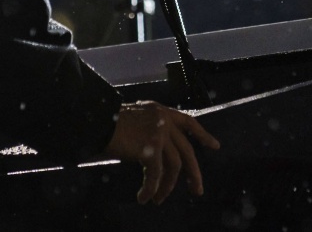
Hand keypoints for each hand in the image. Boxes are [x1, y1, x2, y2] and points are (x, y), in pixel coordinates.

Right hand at [103, 100, 220, 204]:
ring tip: (159, 199)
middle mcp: (164, 121)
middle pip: (186, 151)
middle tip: (197, 190)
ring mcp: (159, 135)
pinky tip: (144, 198)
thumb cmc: (110, 120)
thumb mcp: (137, 118)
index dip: (202, 135)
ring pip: (174, 166)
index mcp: (161, 112)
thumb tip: (157, 154)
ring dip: (167, 186)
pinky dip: (150, 189)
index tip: (215, 146)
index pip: (188, 122)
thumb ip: (151, 128)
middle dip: (194, 173)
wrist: (97, 120)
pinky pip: (155, 175)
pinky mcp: (150, 149)